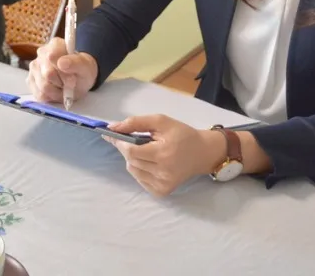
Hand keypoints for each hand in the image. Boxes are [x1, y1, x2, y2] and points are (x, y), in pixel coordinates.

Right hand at [26, 37, 98, 104]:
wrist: (78, 80)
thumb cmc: (82, 71)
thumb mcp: (86, 66)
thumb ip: (76, 63)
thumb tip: (62, 63)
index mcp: (55, 44)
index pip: (52, 57)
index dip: (64, 71)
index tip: (73, 76)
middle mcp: (41, 53)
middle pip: (48, 74)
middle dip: (62, 83)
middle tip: (70, 83)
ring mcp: (34, 67)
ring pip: (43, 86)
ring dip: (57, 92)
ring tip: (64, 87)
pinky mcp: (30, 81)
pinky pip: (40, 95)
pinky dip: (51, 97)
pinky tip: (57, 91)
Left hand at [103, 115, 226, 195]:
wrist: (202, 153)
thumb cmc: (181, 134)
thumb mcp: (160, 121)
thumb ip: (135, 122)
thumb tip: (112, 127)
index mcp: (163, 154)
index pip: (131, 152)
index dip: (120, 143)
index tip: (114, 134)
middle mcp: (163, 172)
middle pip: (131, 161)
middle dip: (127, 149)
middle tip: (133, 140)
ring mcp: (163, 184)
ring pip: (133, 171)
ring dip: (133, 160)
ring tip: (146, 152)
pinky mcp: (162, 192)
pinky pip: (140, 180)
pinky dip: (140, 170)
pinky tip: (151, 163)